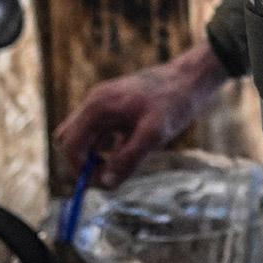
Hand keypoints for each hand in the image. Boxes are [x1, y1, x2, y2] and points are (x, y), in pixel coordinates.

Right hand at [54, 41, 229, 187]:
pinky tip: (132, 146)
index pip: (70, 144)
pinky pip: (100, 130)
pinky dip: (107, 144)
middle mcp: (95, 102)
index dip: (80, 168)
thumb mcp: (154, 134)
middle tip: (110, 173)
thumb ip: (128, 159)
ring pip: (85, 135)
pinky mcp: (115, 106)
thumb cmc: (174, 102)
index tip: (101, 182)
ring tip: (127, 157)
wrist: (192, 77)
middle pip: (71, 139)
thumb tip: (105, 185)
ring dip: (96, 153)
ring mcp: (104, 102)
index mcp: (98, 107)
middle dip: (84, 161)